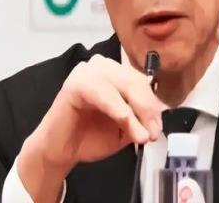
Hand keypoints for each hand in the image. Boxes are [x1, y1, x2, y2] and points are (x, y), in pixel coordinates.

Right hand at [17, 54, 166, 201]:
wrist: (60, 151)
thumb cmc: (90, 135)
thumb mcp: (124, 128)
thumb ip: (140, 119)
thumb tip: (158, 118)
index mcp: (116, 73)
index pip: (142, 82)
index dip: (153, 105)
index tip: (158, 128)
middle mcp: (104, 67)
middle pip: (135, 80)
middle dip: (148, 109)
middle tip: (153, 133)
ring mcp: (88, 71)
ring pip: (123, 84)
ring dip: (135, 112)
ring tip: (141, 135)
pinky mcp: (76, 83)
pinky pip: (103, 93)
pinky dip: (118, 109)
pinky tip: (125, 122)